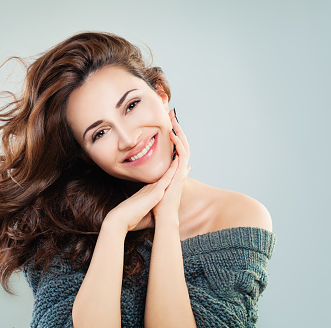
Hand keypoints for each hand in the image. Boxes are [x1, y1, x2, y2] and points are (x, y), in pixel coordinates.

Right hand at [104, 157, 178, 232]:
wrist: (121, 219)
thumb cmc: (131, 220)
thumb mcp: (145, 218)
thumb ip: (152, 217)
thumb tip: (157, 222)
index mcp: (148, 194)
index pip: (161, 184)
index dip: (168, 177)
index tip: (175, 172)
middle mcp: (151, 189)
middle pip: (165, 176)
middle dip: (173, 168)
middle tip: (180, 157)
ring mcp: (153, 188)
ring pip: (167, 174)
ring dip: (174, 166)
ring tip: (181, 156)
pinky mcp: (156, 192)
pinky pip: (167, 178)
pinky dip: (173, 170)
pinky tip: (179, 163)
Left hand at [152, 109, 190, 224]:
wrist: (162, 217)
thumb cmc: (155, 205)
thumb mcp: (153, 188)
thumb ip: (153, 181)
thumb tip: (146, 179)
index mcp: (173, 171)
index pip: (175, 148)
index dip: (173, 135)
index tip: (167, 122)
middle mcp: (179, 170)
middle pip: (182, 144)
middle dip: (177, 128)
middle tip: (172, 114)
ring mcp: (181, 172)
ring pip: (184, 146)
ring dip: (179, 131)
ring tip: (173, 118)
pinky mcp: (180, 174)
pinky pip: (182, 155)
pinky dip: (178, 144)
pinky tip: (173, 134)